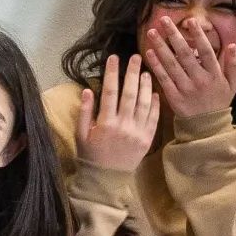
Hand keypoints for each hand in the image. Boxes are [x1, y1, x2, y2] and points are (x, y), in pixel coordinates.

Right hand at [76, 53, 158, 172]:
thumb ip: (84, 112)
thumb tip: (88, 90)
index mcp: (105, 123)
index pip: (110, 91)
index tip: (113, 58)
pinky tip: (155, 92)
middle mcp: (123, 125)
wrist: (106, 179)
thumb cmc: (90, 155)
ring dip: (146, 85)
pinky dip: (155, 104)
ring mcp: (137, 132)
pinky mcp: (147, 139)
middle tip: (136, 56)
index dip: (112, 73)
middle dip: (132, 73)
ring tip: (146, 71)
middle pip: (129, 93)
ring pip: (144, 103)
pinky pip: (154, 118)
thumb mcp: (80, 135)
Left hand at [143, 15, 235, 123]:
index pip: (206, 51)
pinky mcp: (173, 97)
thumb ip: (233, 64)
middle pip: (185, 54)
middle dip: (173, 36)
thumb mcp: (233, 84)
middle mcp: (199, 80)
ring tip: (152, 32)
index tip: (190, 21)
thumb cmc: (219, 101)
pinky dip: (156, 66)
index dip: (198, 36)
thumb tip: (233, 45)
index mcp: (215, 75)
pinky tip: (148, 53)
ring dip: (160, 47)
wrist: (206, 127)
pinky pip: (163, 79)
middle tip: (163, 20)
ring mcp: (185, 88)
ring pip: (171, 65)